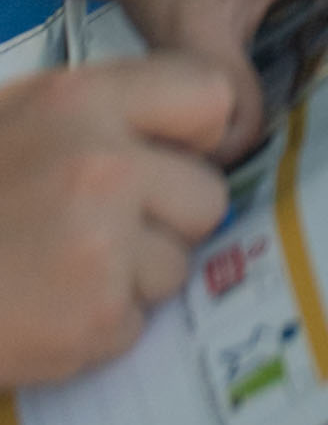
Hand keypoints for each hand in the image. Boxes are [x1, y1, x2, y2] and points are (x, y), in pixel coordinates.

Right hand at [0, 54, 239, 388]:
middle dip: (161, 222)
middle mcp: (102, 163)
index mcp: (78, 101)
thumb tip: (198, 135)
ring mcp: (101, 242)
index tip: (160, 159)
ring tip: (48, 271)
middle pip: (206, 195)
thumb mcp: (14, 121)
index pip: (211, 96)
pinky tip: (39, 310)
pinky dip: (95, 328)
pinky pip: (138, 323)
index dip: (192, 136)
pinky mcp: (95, 314)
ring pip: (177, 266)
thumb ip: (99, 118)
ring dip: (127, 279)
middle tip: (82, 232)